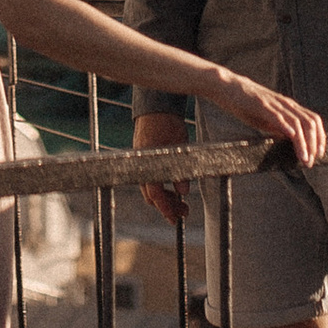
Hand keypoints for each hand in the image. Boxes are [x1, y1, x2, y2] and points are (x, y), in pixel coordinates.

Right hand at [134, 110, 189, 225]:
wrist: (156, 108)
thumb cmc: (169, 125)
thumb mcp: (179, 148)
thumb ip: (181, 170)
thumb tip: (184, 192)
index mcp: (149, 166)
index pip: (155, 195)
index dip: (166, 209)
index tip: (176, 219)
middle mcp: (142, 168)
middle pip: (152, 197)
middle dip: (168, 207)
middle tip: (185, 212)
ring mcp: (141, 165)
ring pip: (151, 190)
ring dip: (165, 199)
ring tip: (182, 203)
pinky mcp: (144, 162)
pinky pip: (150, 181)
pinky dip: (161, 188)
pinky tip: (174, 188)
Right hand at [205, 71, 327, 167]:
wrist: (228, 87)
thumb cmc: (246, 104)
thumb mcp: (266, 119)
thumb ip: (279, 128)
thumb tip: (291, 141)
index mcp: (289, 107)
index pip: (313, 121)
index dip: (319, 137)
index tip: (319, 154)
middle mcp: (285, 104)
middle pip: (309, 122)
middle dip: (313, 144)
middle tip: (310, 161)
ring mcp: (274, 103)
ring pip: (297, 122)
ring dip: (303, 142)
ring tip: (303, 158)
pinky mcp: (261, 104)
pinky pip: (277, 115)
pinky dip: (286, 126)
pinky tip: (291, 137)